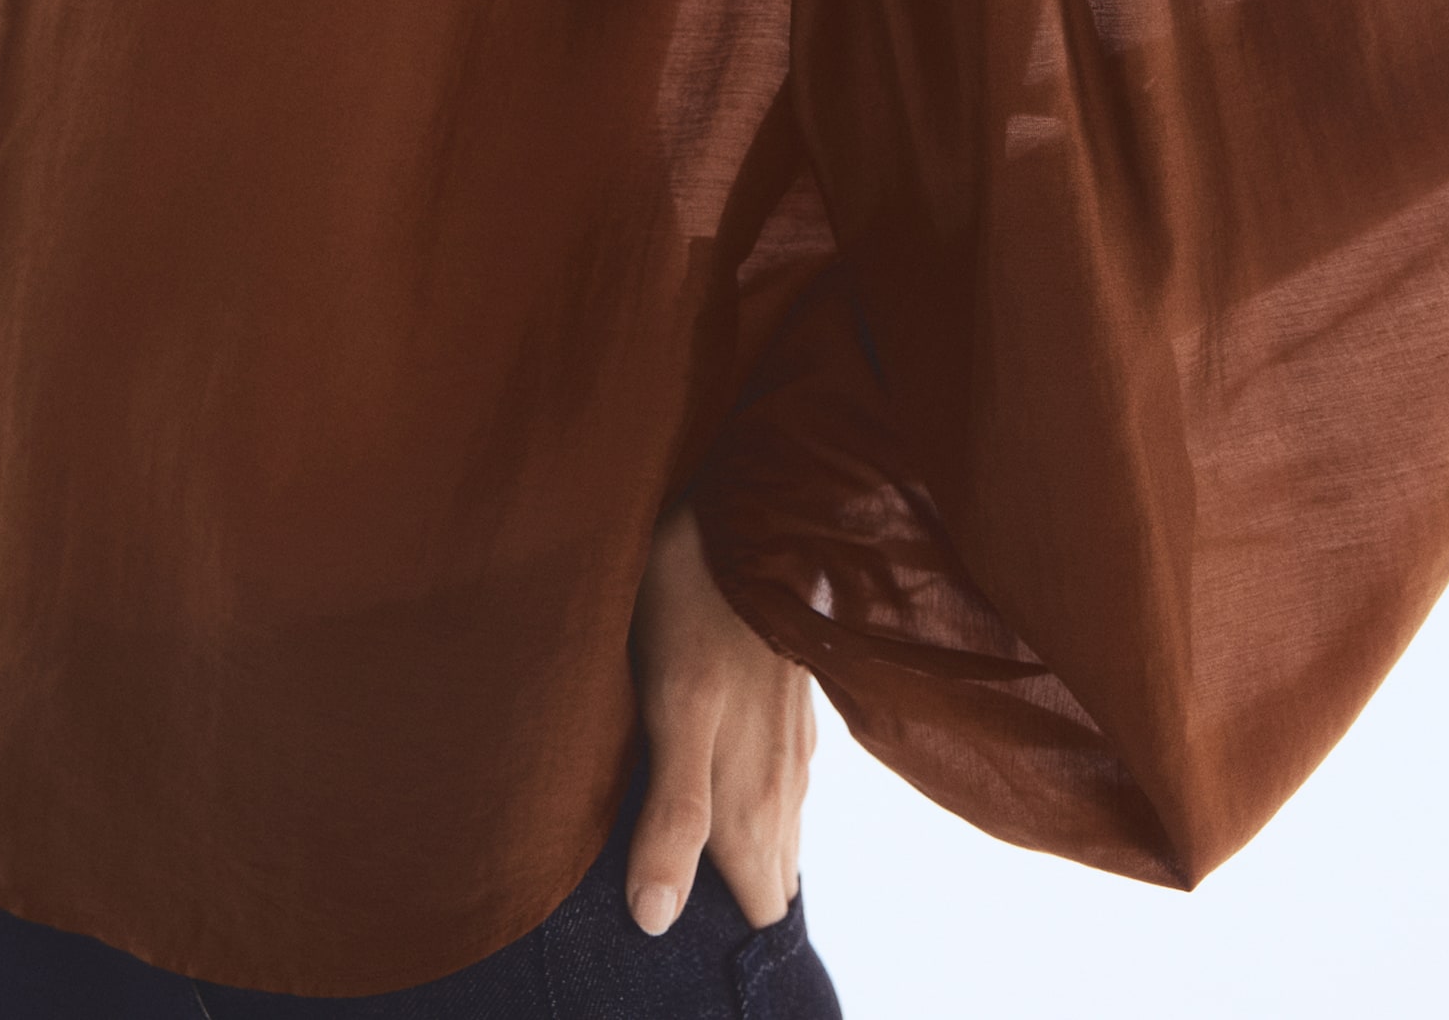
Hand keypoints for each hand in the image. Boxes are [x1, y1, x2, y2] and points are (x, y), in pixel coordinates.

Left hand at [626, 500, 815, 937]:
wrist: (751, 510)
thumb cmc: (697, 604)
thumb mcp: (672, 709)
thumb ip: (673, 816)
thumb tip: (656, 921)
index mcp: (754, 800)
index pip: (762, 908)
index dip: (725, 932)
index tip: (681, 937)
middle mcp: (784, 782)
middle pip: (772, 877)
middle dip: (736, 901)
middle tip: (680, 894)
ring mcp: (792, 743)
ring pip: (778, 830)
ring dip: (744, 853)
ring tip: (694, 858)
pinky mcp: (789, 706)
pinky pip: (780, 784)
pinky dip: (752, 805)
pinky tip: (718, 787)